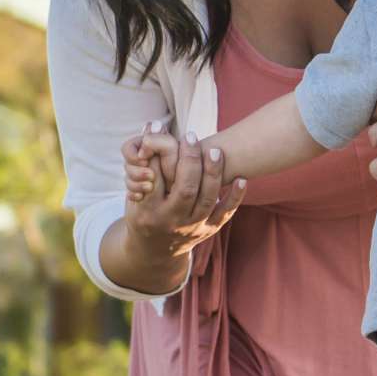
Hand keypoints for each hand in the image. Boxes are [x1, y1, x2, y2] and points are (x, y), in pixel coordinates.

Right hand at [119, 119, 246, 265]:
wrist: (155, 251)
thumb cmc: (144, 211)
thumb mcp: (135, 192)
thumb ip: (146, 160)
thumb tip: (154, 124)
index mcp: (148, 210)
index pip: (156, 180)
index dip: (163, 156)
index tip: (171, 135)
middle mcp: (171, 221)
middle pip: (185, 190)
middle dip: (190, 161)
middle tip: (191, 137)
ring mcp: (192, 227)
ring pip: (207, 200)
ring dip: (213, 174)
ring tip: (215, 151)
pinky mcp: (209, 230)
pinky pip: (225, 214)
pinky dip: (235, 197)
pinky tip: (241, 179)